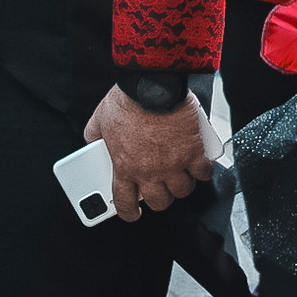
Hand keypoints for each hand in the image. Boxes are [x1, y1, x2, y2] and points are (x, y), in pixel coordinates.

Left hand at [83, 86, 213, 220]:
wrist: (153, 84)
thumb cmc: (127, 99)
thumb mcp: (99, 120)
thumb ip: (95, 137)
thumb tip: (92, 142)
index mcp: (124, 167)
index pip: (125, 203)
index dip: (130, 213)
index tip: (134, 213)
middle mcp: (149, 171)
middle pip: (160, 202)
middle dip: (160, 198)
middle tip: (161, 188)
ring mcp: (173, 163)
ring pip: (183, 190)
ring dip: (182, 185)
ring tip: (182, 175)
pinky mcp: (193, 151)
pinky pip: (203, 172)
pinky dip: (203, 170)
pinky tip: (201, 164)